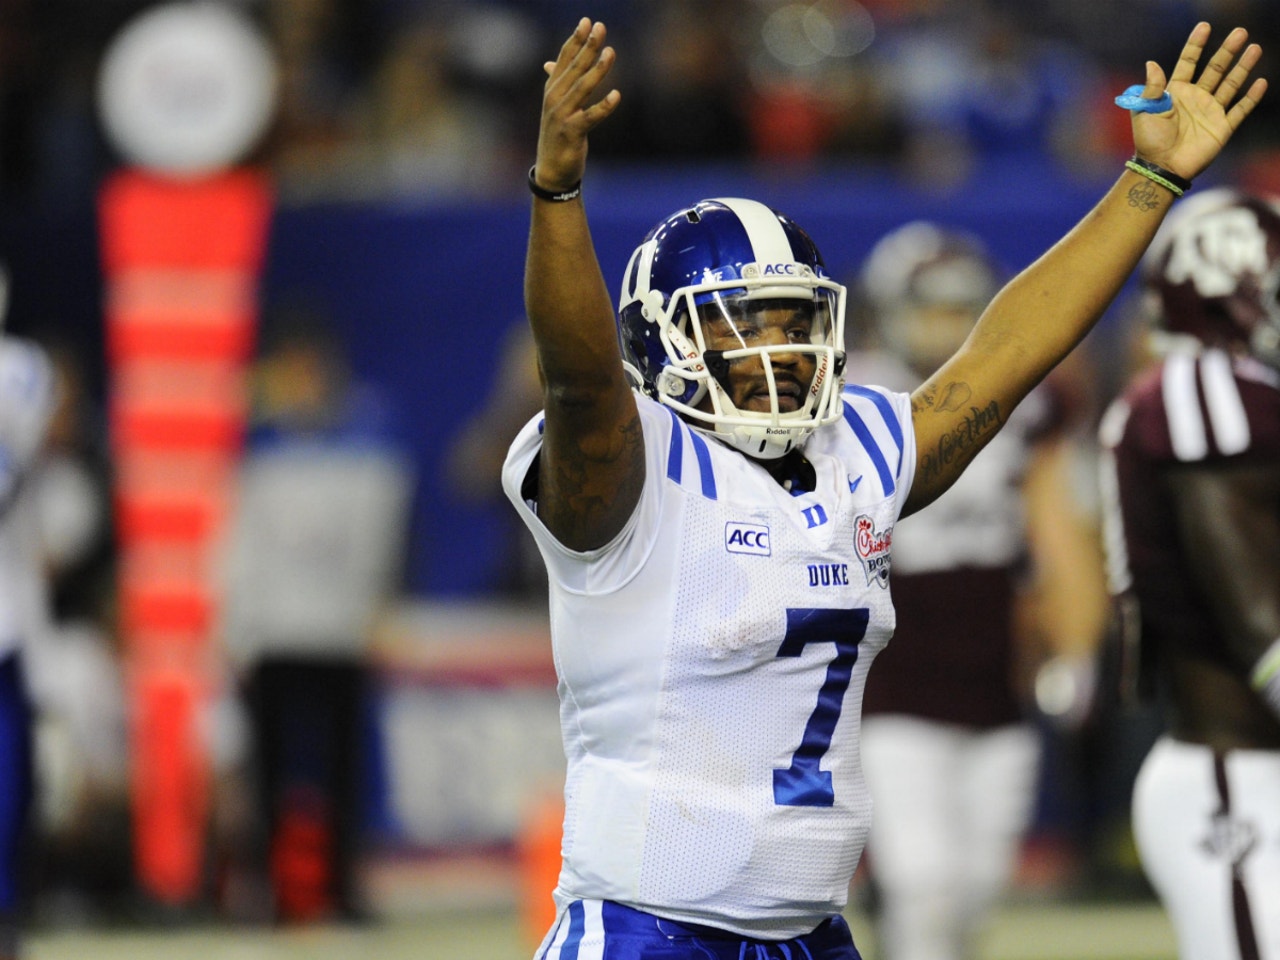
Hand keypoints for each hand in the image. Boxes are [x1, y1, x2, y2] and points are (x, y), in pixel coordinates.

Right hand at [532, 18, 620, 193]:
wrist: (552, 171)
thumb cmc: (557, 137)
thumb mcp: (555, 108)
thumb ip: (556, 83)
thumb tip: (549, 63)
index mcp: (552, 90)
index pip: (564, 59)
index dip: (576, 39)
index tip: (587, 21)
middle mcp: (554, 99)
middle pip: (574, 68)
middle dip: (588, 46)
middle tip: (601, 27)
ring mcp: (561, 116)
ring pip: (582, 88)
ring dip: (597, 70)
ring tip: (611, 52)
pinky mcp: (572, 133)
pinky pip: (590, 117)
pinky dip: (604, 107)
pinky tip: (617, 95)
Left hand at [1130, 22, 1266, 179]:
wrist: (1161, 167)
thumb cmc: (1149, 140)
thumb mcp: (1145, 111)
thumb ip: (1152, 88)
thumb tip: (1151, 63)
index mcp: (1176, 92)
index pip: (1188, 62)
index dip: (1196, 45)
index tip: (1204, 27)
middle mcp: (1196, 98)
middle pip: (1215, 68)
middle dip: (1227, 51)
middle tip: (1240, 32)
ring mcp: (1210, 111)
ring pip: (1230, 84)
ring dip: (1243, 67)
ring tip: (1254, 48)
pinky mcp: (1222, 127)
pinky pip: (1240, 110)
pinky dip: (1250, 97)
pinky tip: (1260, 82)